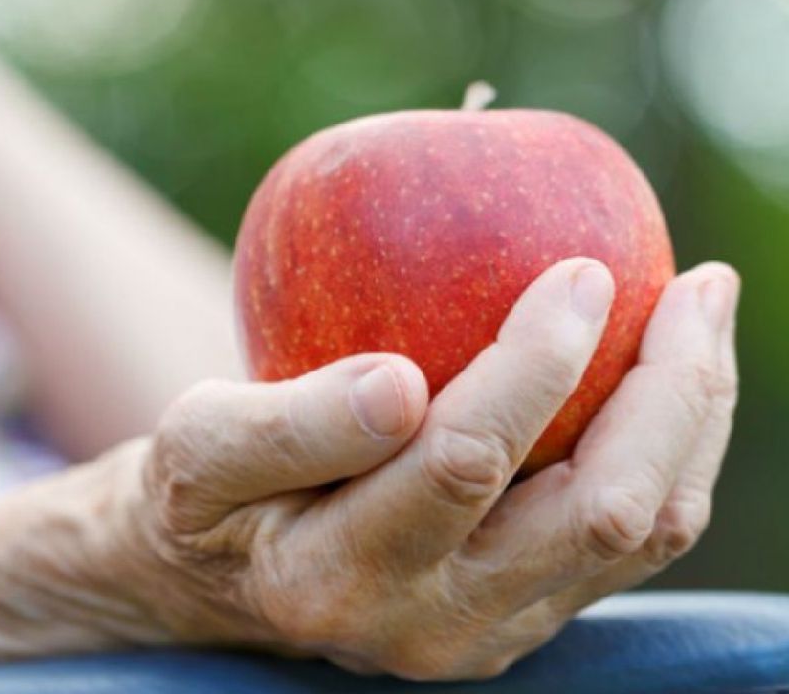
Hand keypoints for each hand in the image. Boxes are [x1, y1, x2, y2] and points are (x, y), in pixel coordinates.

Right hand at [0, 257, 736, 682]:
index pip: (464, 462)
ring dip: (692, 417)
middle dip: (670, 391)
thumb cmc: (201, 495)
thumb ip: (286, 425)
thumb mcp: (197, 448)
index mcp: (342, 579)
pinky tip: (666, 371)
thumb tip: (401, 385)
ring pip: (644, 531)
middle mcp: (436, 625)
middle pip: (603, 515)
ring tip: (701, 310)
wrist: (224, 579)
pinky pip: (634, 534)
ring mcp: (494, 629)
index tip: (579, 269)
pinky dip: (671, 445)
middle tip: (696, 285)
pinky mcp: (527, 612)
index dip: (534, 362)